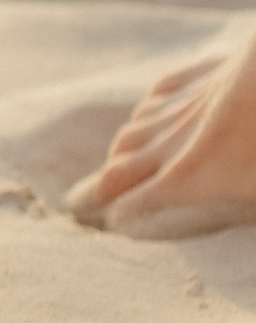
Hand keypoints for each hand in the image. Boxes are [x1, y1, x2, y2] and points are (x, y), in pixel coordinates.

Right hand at [65, 35, 255, 237]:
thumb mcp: (253, 190)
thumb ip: (232, 208)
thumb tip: (241, 242)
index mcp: (182, 179)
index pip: (135, 203)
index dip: (122, 215)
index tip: (114, 222)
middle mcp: (166, 145)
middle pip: (118, 169)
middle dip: (99, 188)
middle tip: (83, 200)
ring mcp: (173, 109)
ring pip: (132, 132)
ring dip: (121, 150)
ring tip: (117, 160)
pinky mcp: (187, 80)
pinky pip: (155, 98)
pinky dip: (146, 112)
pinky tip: (148, 113)